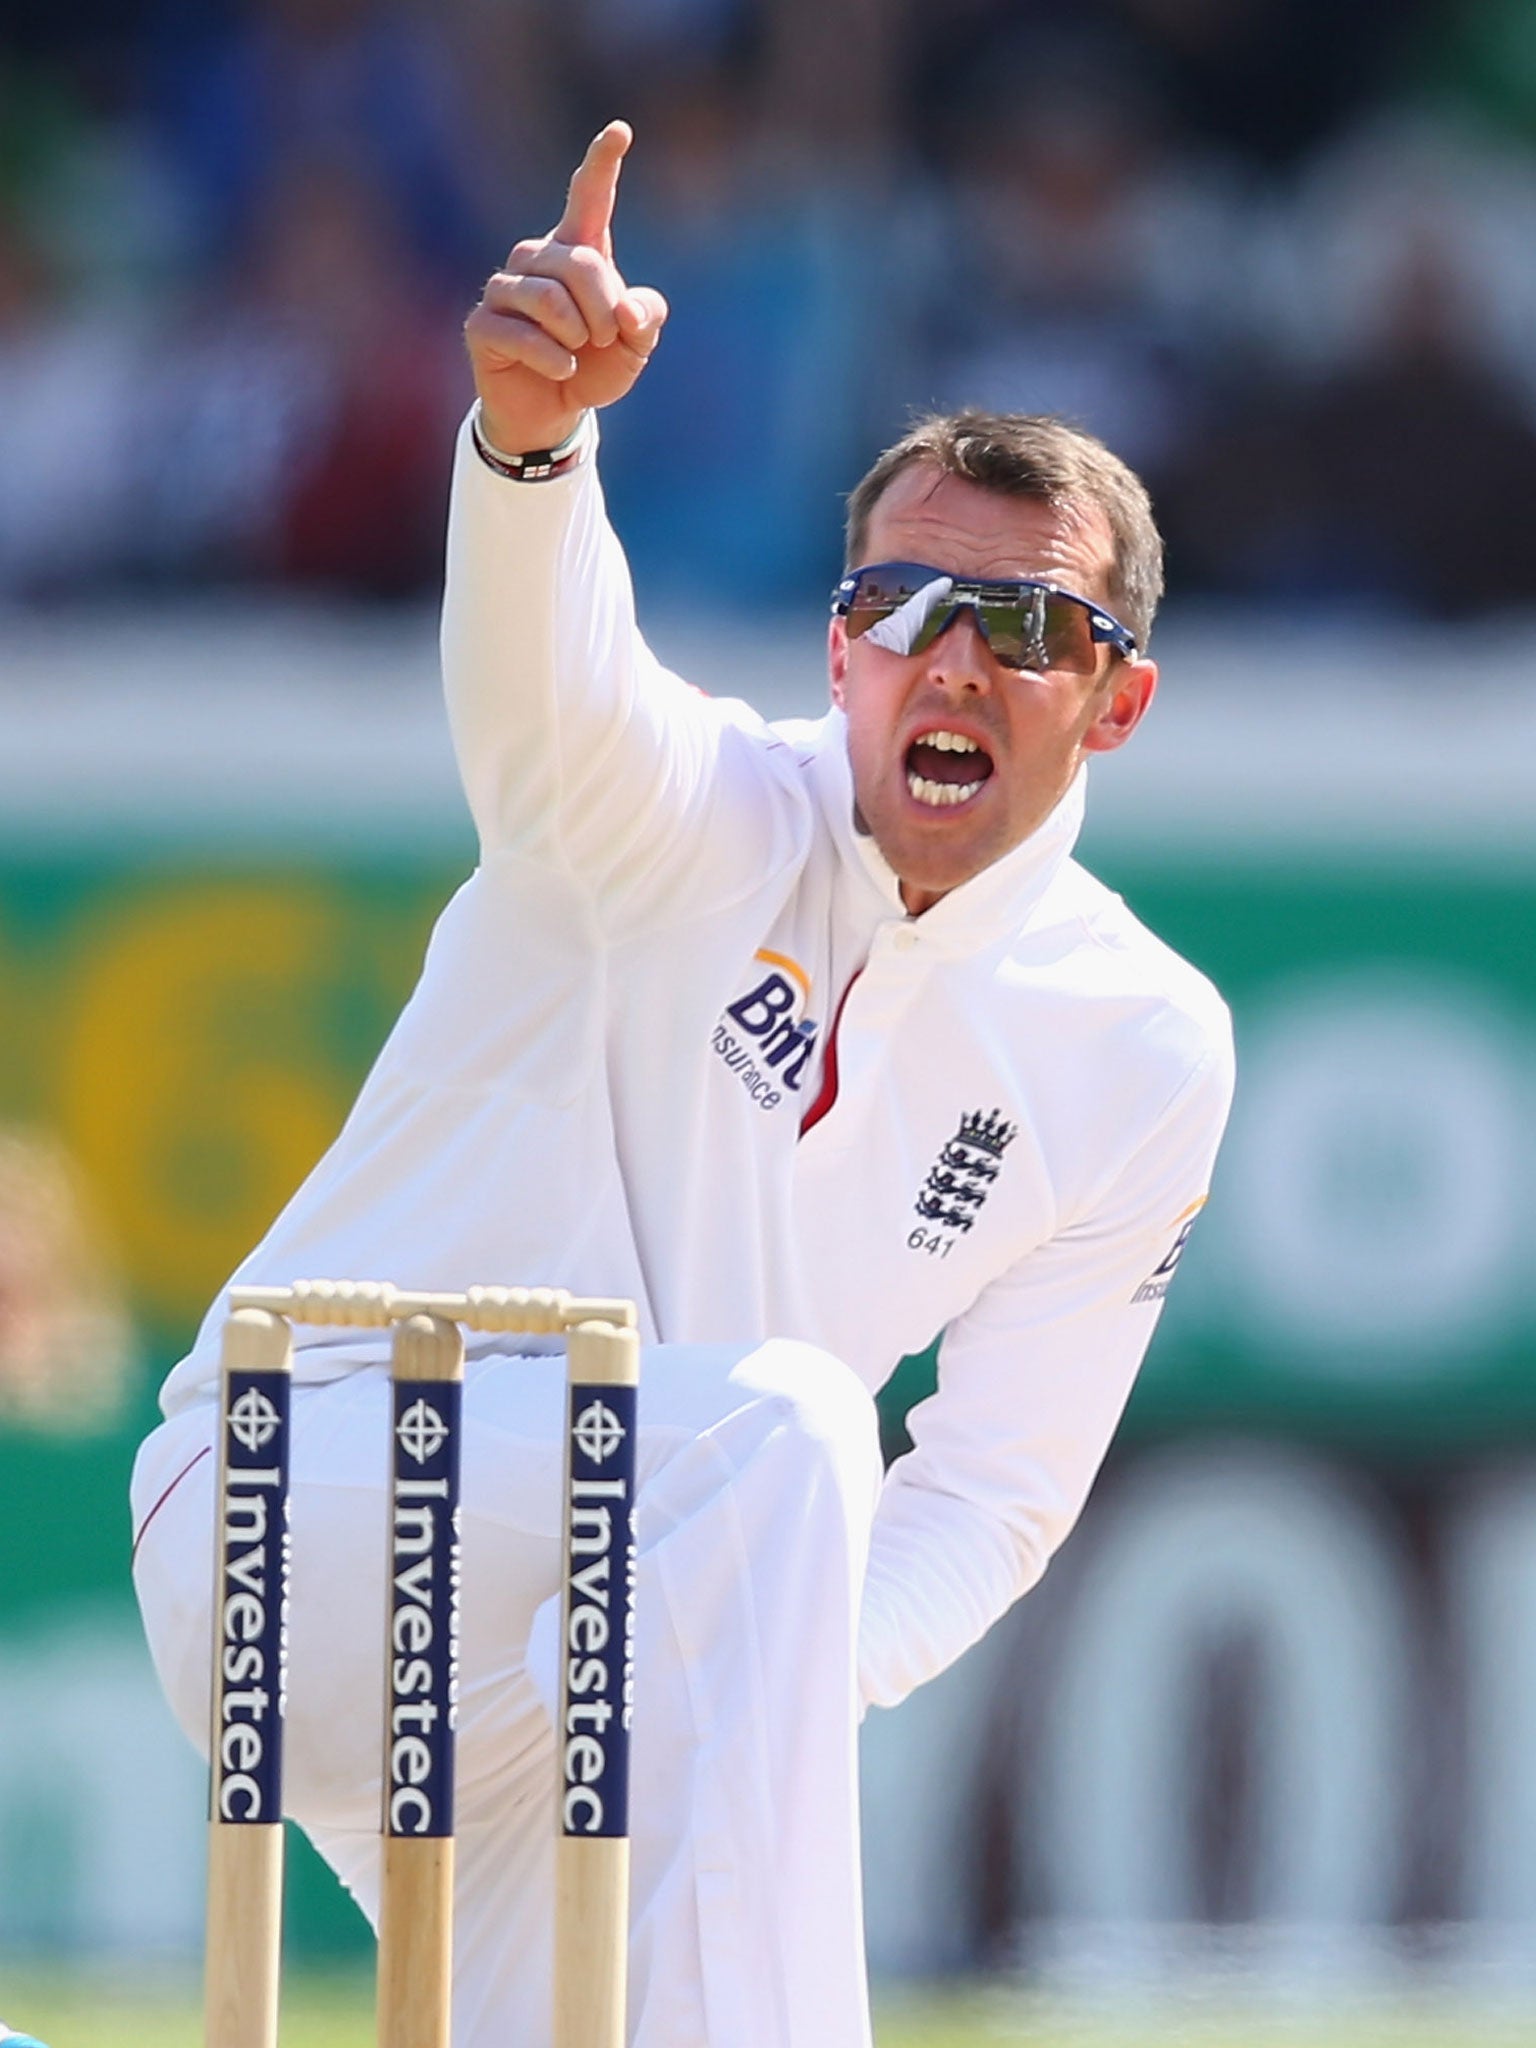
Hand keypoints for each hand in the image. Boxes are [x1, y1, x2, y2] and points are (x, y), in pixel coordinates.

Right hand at [465, 121, 667, 454]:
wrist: (552, 413)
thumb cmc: (593, 368)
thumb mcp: (634, 346)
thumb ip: (646, 318)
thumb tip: (629, 311)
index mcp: (576, 251)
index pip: (588, 199)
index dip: (602, 165)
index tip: (621, 131)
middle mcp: (536, 259)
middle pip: (579, 263)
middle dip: (604, 307)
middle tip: (607, 337)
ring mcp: (504, 289)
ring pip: (548, 296)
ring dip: (577, 332)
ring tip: (579, 351)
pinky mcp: (483, 325)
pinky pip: (523, 333)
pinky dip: (554, 358)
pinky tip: (563, 369)